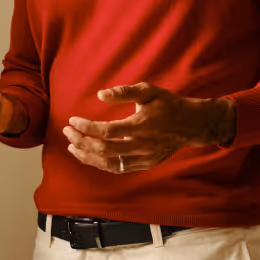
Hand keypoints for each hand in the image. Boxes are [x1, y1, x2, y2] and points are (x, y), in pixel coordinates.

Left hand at [62, 82, 235, 173]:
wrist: (192, 124)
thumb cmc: (168, 104)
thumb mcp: (148, 91)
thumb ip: (124, 92)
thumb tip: (100, 95)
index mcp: (140, 126)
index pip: (105, 131)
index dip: (86, 127)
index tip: (72, 120)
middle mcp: (140, 145)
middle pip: (103, 149)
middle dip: (81, 141)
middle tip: (67, 132)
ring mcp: (143, 157)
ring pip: (109, 163)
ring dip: (87, 156)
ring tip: (72, 146)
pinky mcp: (145, 164)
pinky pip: (119, 168)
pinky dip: (101, 164)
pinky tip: (90, 156)